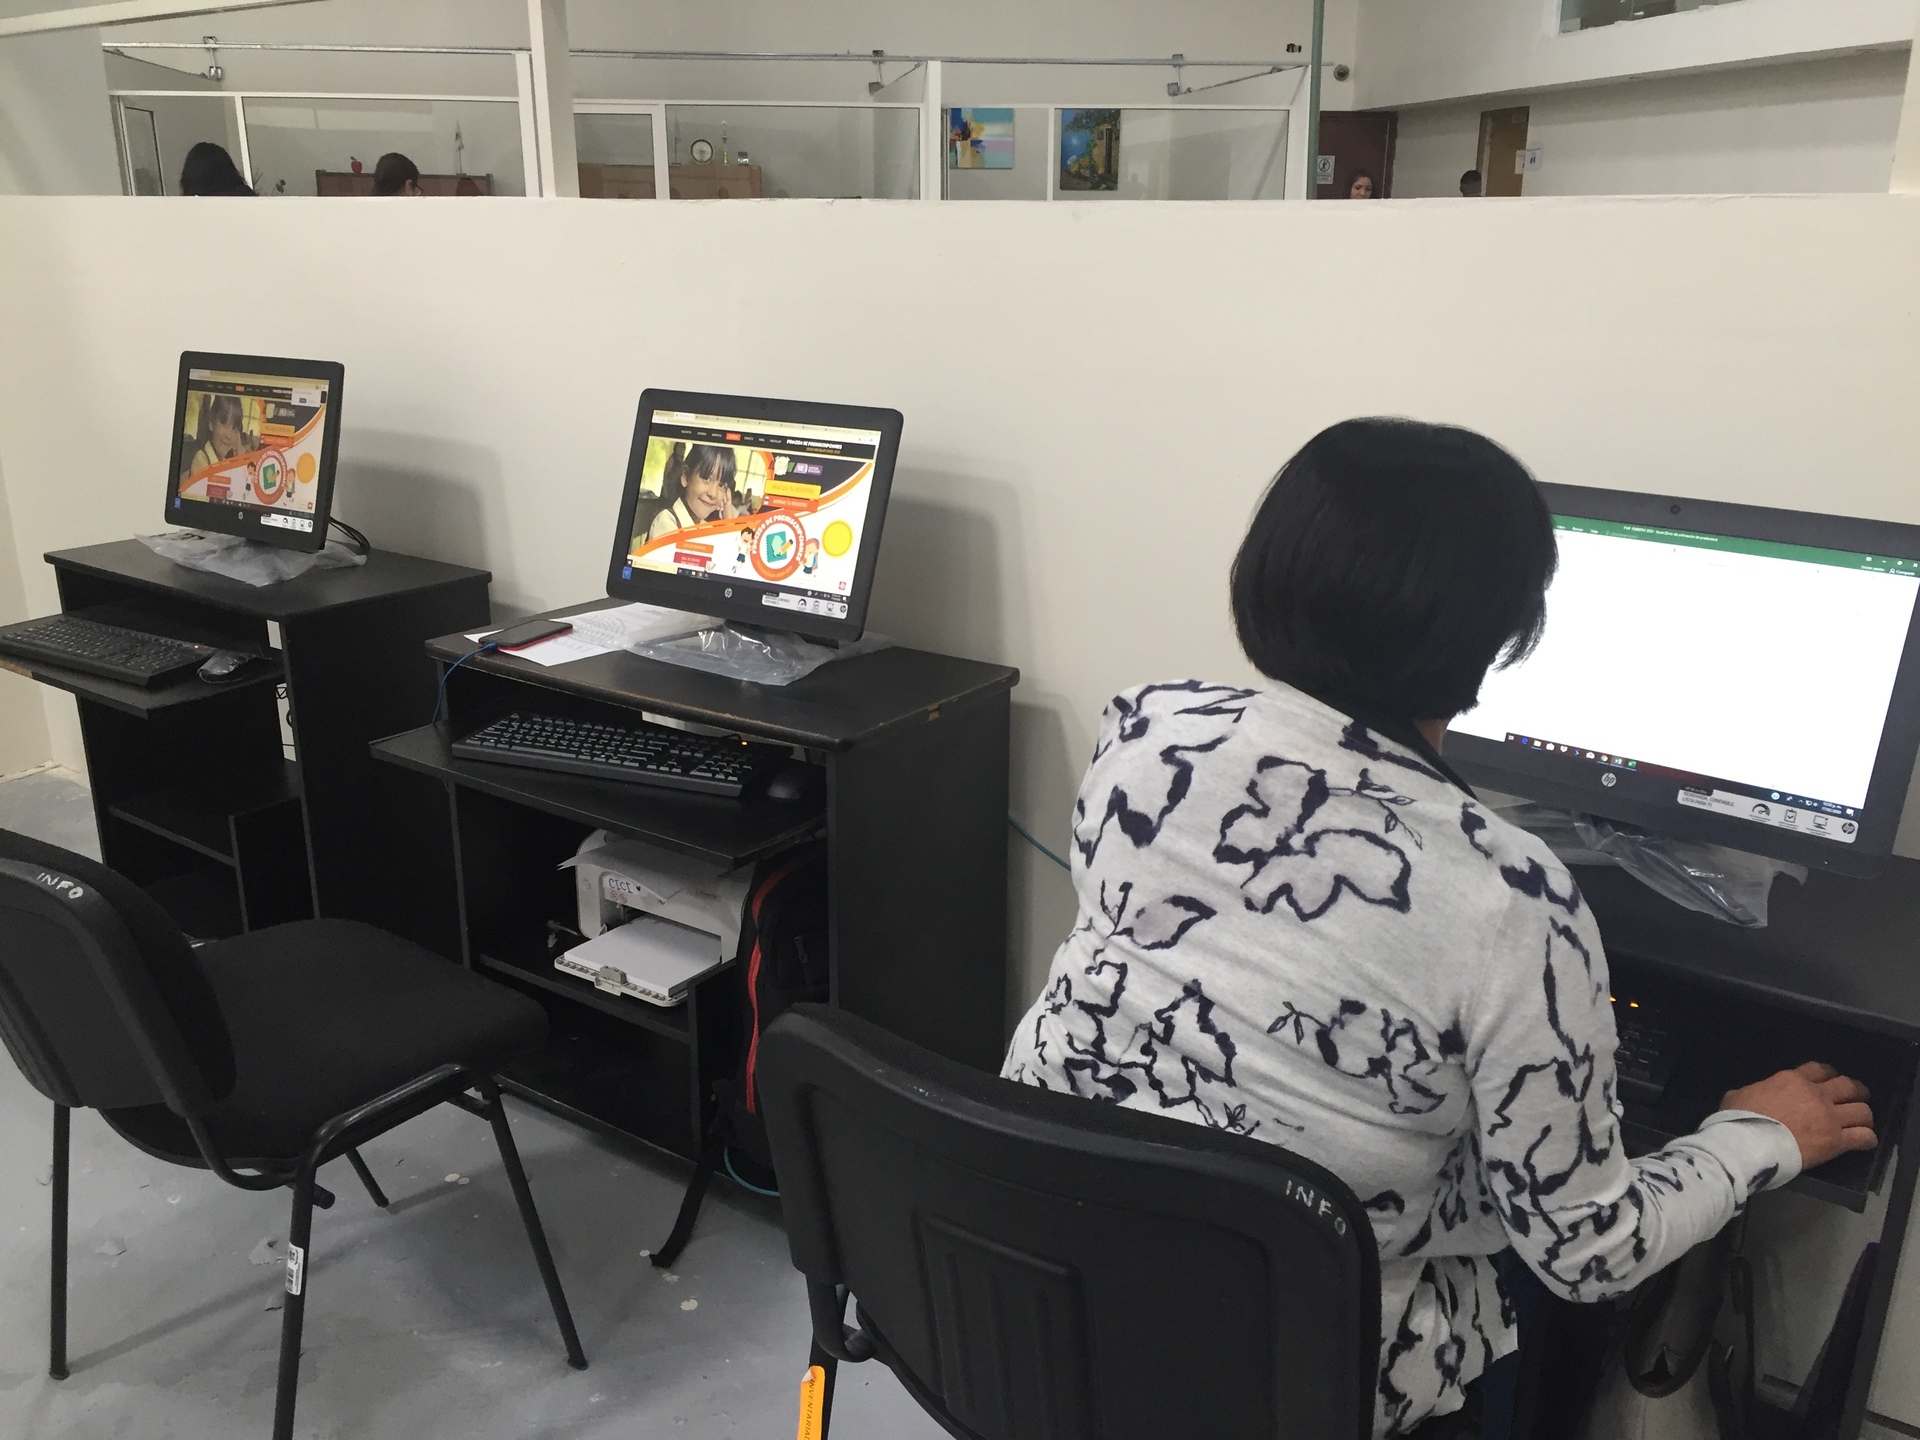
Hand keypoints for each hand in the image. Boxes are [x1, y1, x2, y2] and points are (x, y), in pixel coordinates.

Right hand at [1722, 1063, 1875, 1170]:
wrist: (1750, 1143)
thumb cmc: (1739, 1119)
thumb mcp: (1739, 1094)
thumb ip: (1756, 1091)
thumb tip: (1756, 1095)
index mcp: (1791, 1080)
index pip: (1819, 1069)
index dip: (1828, 1073)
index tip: (1830, 1079)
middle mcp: (1816, 1095)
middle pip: (1847, 1086)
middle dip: (1855, 1090)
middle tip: (1855, 1097)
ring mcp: (1829, 1118)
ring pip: (1862, 1110)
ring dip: (1864, 1114)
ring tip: (1862, 1120)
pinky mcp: (1836, 1141)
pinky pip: (1863, 1137)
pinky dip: (1867, 1138)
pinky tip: (1865, 1141)